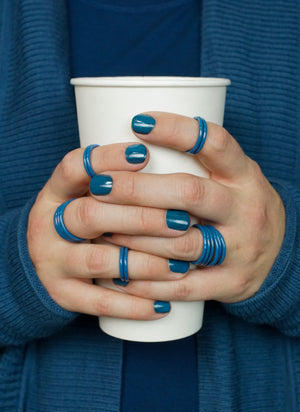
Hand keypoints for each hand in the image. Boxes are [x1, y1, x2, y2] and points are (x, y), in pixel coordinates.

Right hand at [27, 142, 189, 318]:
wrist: (42, 261)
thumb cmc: (78, 220)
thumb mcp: (82, 193)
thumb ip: (112, 181)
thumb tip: (167, 160)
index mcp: (55, 193)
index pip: (72, 168)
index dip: (106, 159)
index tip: (145, 154)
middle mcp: (48, 226)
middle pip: (89, 215)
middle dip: (139, 218)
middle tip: (182, 221)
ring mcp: (53, 262)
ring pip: (98, 261)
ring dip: (144, 263)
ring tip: (182, 265)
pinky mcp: (62, 294)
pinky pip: (99, 303)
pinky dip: (133, 307)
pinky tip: (163, 307)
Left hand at [99, 111, 285, 303]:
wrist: (282, 252)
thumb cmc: (240, 206)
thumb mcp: (233, 176)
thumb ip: (198, 163)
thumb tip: (133, 145)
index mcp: (245, 176)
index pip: (216, 143)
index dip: (176, 130)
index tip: (137, 123)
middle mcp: (246, 210)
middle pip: (190, 193)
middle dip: (138, 189)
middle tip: (100, 185)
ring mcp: (240, 250)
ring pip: (182, 244)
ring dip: (136, 237)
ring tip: (101, 229)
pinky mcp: (231, 283)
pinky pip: (183, 286)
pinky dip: (147, 281)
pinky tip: (120, 273)